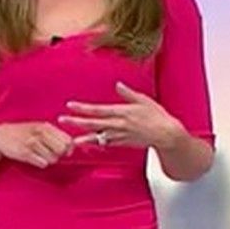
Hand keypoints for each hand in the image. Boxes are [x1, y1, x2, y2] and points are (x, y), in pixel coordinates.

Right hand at [0, 121, 74, 168]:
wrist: (1, 135)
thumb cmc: (24, 133)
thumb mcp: (39, 128)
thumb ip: (55, 135)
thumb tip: (71, 147)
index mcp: (46, 127)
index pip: (67, 141)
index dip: (68, 149)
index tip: (64, 152)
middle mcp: (40, 134)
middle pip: (62, 151)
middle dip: (59, 155)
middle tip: (50, 154)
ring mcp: (32, 143)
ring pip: (53, 159)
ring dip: (49, 160)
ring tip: (40, 156)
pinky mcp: (25, 153)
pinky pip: (43, 163)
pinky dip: (41, 163)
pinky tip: (35, 159)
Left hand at [58, 82, 184, 149]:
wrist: (167, 134)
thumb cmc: (157, 116)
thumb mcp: (144, 100)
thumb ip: (128, 94)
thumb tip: (117, 84)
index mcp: (122, 112)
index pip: (98, 110)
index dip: (83, 108)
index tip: (70, 105)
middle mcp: (119, 124)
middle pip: (93, 123)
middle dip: (76, 122)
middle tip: (62, 120)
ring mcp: (120, 135)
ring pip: (98, 136)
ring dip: (84, 138)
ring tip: (71, 141)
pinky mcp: (123, 143)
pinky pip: (106, 144)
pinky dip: (96, 144)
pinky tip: (86, 144)